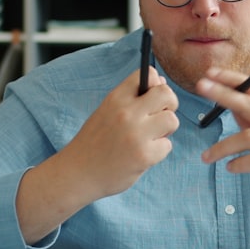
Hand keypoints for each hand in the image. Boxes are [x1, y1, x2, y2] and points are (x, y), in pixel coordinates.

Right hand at [66, 67, 178, 197]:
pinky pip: (167, 146)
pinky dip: (158, 151)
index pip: (149, 74)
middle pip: (167, 95)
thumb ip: (132, 98)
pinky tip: (142, 155)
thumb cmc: (95, 142)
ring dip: (166, 130)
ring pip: (172, 120)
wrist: (77, 173)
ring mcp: (136, 134)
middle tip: (158, 118)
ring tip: (149, 138)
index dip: (156, 85)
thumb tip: (162, 83)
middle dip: (169, 105)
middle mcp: (126, 113)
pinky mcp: (144, 156)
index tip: (150, 100)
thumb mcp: (107, 111)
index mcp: (116, 98)